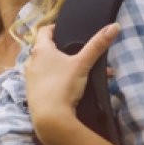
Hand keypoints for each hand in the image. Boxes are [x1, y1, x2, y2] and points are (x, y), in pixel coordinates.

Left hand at [23, 23, 119, 141]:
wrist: (50, 118)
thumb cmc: (63, 86)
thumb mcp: (82, 64)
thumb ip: (97, 45)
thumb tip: (114, 26)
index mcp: (40, 50)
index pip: (44, 31)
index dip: (54, 28)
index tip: (64, 30)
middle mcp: (31, 62)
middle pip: (45, 50)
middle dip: (62, 50)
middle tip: (76, 52)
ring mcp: (29, 78)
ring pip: (46, 67)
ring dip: (60, 67)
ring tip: (78, 71)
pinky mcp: (32, 93)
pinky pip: (45, 81)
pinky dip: (56, 80)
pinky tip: (69, 87)